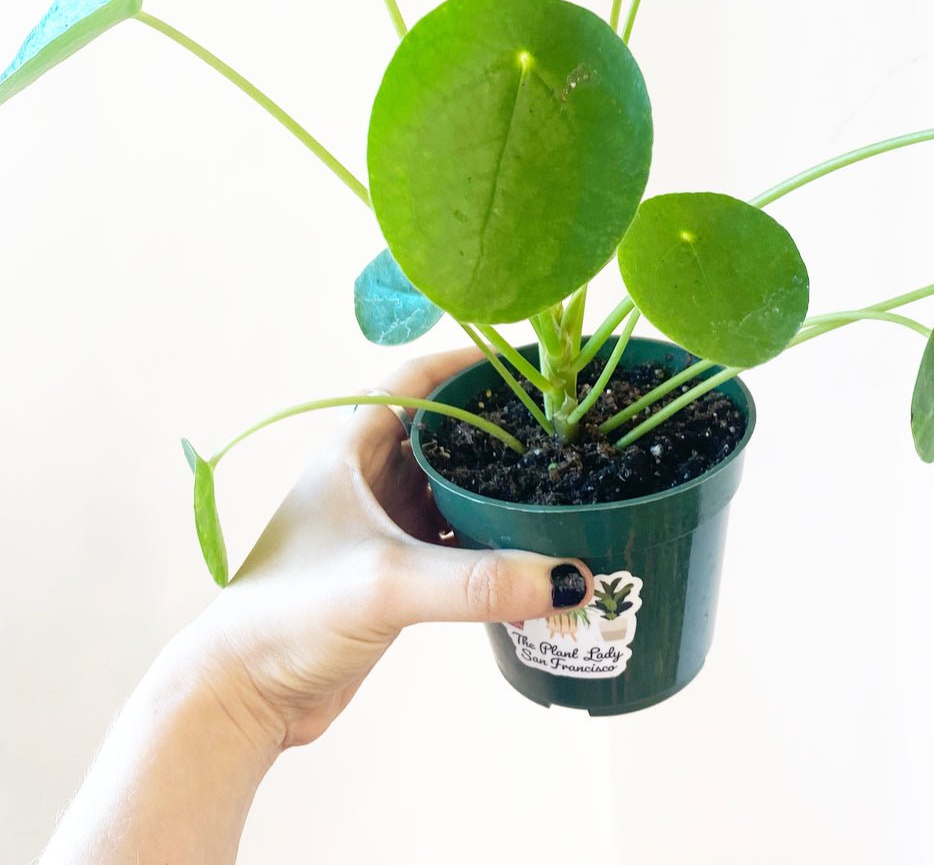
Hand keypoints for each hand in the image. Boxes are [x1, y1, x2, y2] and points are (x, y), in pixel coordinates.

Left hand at [186, 347, 592, 752]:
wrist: (244, 694)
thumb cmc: (290, 614)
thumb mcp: (385, 582)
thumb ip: (477, 581)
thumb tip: (568, 577)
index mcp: (354, 450)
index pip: (415, 379)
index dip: (466, 362)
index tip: (522, 361)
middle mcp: (370, 478)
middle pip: (445, 431)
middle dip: (498, 424)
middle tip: (558, 423)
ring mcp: (383, 525)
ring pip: (453, 486)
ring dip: (497, 485)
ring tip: (557, 479)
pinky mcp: (396, 570)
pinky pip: (455, 536)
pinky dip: (491, 537)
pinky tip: (529, 548)